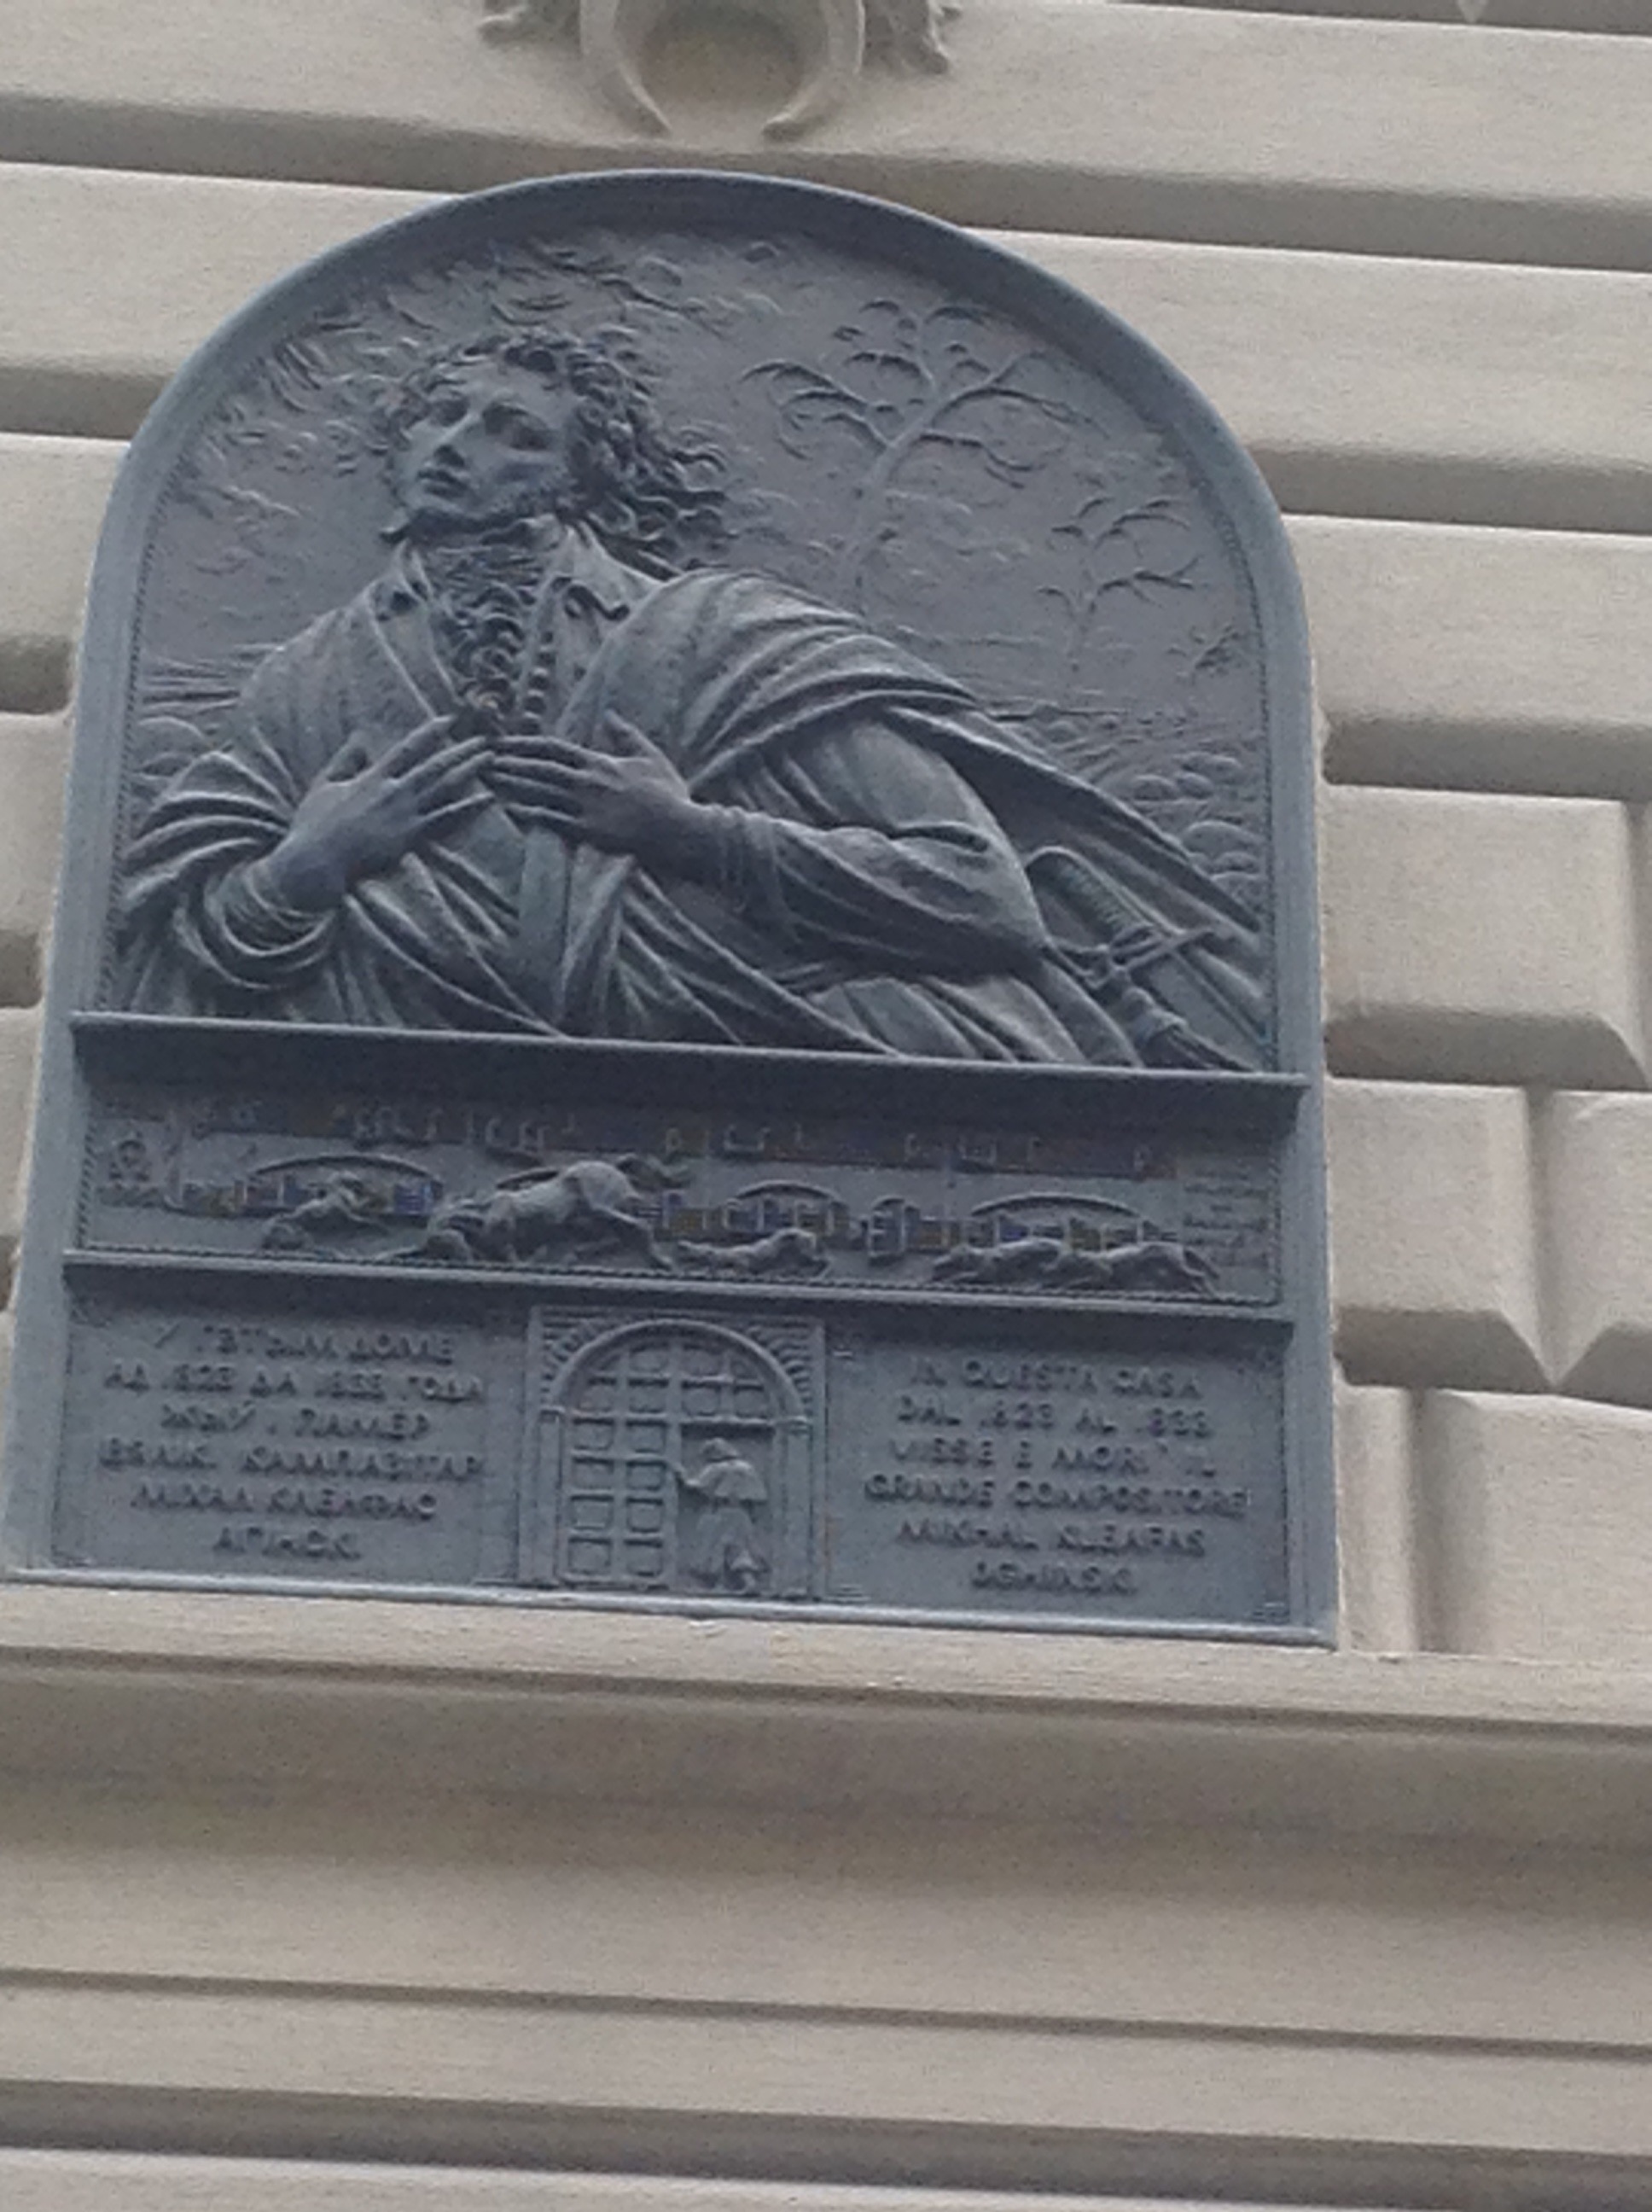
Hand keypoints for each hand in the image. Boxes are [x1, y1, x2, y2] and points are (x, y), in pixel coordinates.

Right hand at [251, 716, 488, 914]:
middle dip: (460, 749)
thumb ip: (344, 760)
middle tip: (484, 738)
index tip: (449, 720)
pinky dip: (467, 807)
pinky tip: (487, 798)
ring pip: (445, 787)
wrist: (316, 860)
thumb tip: (360, 738)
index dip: (431, 733)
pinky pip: (445, 819)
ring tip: (489, 759)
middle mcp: (393, 791)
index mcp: (373, 777)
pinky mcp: (410, 837)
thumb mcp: (323, 784)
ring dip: (469, 770)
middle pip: (435, 765)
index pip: (408, 748)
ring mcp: (404, 814)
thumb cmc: (313, 825)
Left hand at [490, 714, 714, 870]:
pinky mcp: (588, 831)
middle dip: (509, 763)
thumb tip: (610, 715)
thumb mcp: (650, 757)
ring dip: (512, 784)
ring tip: (489, 780)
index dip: (524, 744)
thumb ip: (627, 735)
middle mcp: (587, 781)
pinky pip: (552, 820)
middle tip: (483, 760)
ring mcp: (586, 807)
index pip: (553, 748)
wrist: (679, 829)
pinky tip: (511, 807)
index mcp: (599, 762)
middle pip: (539, 768)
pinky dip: (530, 812)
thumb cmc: (668, 794)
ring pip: (540, 791)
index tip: (502, 742)